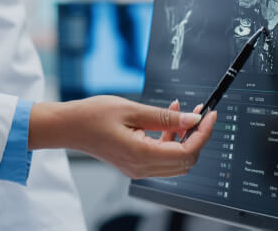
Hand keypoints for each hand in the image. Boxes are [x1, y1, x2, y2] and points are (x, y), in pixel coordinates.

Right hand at [29, 95, 215, 178]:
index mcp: (142, 155)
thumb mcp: (131, 109)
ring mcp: (137, 168)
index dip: (203, 134)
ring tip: (181, 109)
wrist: (67, 126)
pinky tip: (165, 118)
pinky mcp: (133, 163)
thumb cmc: (92, 115)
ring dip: (182, 136)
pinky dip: (168, 138)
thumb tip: (193, 118)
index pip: (187, 151)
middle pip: (185, 160)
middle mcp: (142, 168)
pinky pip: (160, 156)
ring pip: (174, 159)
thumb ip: (164, 116)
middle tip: (199, 111)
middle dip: (196, 135)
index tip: (209, 115)